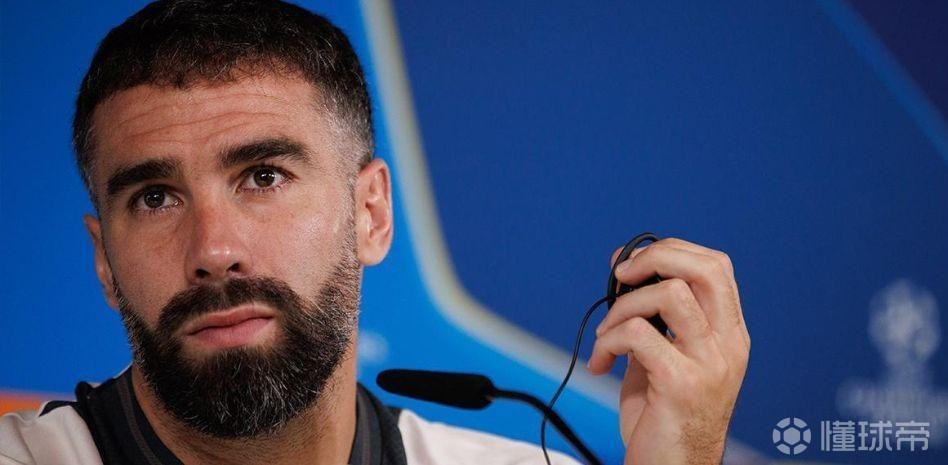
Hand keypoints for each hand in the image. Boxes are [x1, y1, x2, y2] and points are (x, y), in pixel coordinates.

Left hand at [587, 238, 749, 464]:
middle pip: (705, 268)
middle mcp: (728, 345)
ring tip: (606, 335)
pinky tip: (601, 362)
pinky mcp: (681, 385)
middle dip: (654, 258)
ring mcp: (709, 365)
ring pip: (670, 294)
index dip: (670, 250)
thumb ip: (651, 314)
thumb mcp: (662, 355)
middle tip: (621, 278)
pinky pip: (638, 335)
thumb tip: (623, 263)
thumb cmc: (664, 415)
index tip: (630, 263)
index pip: (716, 266)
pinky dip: (608, 341)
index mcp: (729, 334)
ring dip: (623, 306)